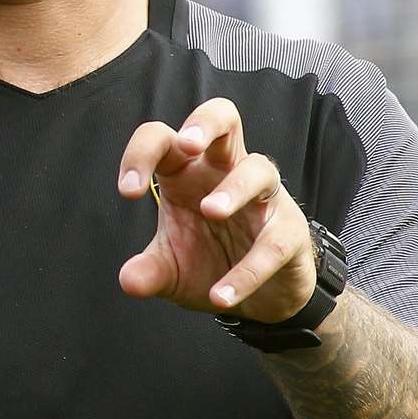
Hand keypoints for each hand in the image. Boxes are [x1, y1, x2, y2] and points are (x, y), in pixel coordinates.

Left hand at [116, 97, 316, 321]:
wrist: (260, 300)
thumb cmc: (210, 263)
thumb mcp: (171, 271)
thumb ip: (149, 272)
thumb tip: (128, 281)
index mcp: (187, 170)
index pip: (162, 139)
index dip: (141, 153)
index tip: (127, 190)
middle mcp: (225, 172)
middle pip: (223, 117)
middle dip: (204, 123)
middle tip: (186, 145)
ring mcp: (263, 197)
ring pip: (258, 168)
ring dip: (234, 187)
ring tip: (211, 211)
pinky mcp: (290, 231)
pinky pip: (274, 242)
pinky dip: (248, 270)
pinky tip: (223, 295)